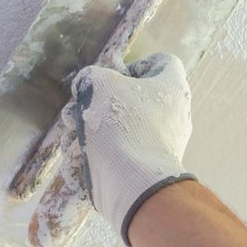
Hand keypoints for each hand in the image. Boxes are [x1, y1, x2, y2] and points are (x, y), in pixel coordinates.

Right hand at [20, 51, 196, 246]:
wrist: (134, 183)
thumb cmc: (123, 125)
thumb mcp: (99, 85)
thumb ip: (93, 77)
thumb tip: (92, 85)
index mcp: (173, 88)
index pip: (162, 63)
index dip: (136, 65)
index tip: (114, 77)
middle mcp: (174, 114)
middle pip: (135, 96)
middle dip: (102, 99)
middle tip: (81, 106)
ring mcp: (163, 143)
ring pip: (124, 125)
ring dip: (94, 124)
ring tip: (72, 129)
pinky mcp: (149, 167)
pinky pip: (123, 150)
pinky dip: (100, 149)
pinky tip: (76, 152)